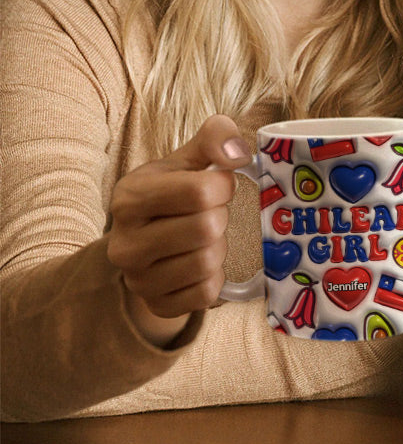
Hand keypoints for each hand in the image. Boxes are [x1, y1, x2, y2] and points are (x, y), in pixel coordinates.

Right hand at [107, 115, 250, 345]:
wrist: (146, 241)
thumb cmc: (173, 193)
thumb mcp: (188, 159)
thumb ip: (215, 138)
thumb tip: (238, 153)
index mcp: (129, 198)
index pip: (199, 191)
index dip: (223, 186)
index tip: (219, 185)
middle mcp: (125, 243)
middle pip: (206, 228)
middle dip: (220, 217)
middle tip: (210, 214)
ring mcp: (137, 280)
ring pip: (208, 262)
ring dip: (219, 247)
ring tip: (204, 238)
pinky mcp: (156, 305)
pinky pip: (206, 294)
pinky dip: (215, 277)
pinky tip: (202, 263)